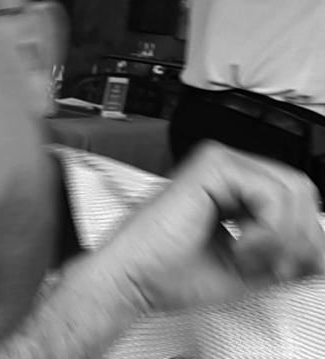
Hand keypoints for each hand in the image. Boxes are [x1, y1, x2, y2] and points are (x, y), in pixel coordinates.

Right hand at [105, 140, 324, 311]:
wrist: (133, 277)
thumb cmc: (169, 272)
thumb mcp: (249, 267)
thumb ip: (286, 255)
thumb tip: (321, 253)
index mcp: (232, 187)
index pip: (294, 197)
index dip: (306, 236)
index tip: (291, 269)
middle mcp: (226, 168)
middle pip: (301, 189)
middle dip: (301, 237)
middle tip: (275, 267)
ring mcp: (218, 162)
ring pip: (292, 190)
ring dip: (283, 237)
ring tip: (250, 258)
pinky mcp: (212, 165)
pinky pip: (272, 194)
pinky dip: (268, 230)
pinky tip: (241, 247)